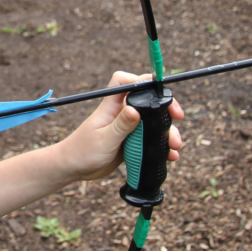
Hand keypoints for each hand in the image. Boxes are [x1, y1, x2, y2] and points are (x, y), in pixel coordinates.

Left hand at [58, 72, 183, 181]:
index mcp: (111, 107)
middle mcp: (120, 113)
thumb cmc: (82, 151)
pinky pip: (149, 140)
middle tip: (178, 117)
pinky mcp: (130, 142)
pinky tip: (169, 156)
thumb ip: (121, 125)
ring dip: (166, 131)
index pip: (125, 82)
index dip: (142, 80)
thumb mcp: (104, 140)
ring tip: (176, 145)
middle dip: (164, 108)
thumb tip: (135, 109)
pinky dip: (160, 146)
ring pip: (152, 123)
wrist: (73, 169)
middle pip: (147, 102)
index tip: (158, 92)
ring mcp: (126, 128)